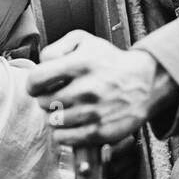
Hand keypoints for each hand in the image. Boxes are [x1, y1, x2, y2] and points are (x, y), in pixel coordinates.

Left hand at [26, 30, 155, 146]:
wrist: (145, 82)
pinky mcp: (99, 132)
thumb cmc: (109, 61)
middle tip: (59, 95)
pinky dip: (64, 132)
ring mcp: (93, 113)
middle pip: (42, 102)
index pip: (36, 79)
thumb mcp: (84, 40)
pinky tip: (73, 122)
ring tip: (68, 108)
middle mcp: (86, 89)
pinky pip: (64, 138)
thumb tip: (40, 65)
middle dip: (46, 98)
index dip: (33, 83)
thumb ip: (56, 48)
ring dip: (56, 116)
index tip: (39, 85)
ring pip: (52, 122)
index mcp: (80, 64)